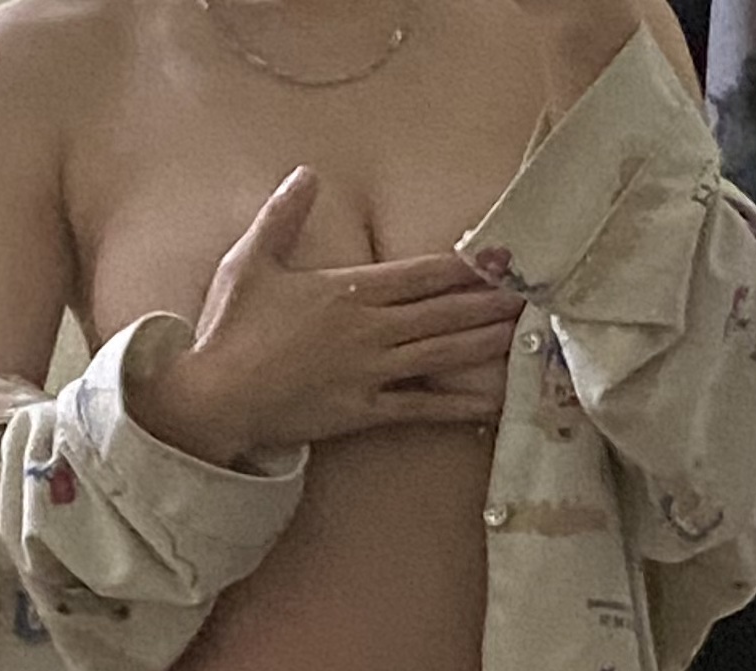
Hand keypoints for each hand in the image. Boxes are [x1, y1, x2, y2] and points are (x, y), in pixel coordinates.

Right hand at [167, 167, 526, 457]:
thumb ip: (283, 215)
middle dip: (493, 301)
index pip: (423, 273)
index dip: (468, 265)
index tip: (503, 255)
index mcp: (350, 290)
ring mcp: (371, 373)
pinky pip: (422, 408)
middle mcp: (371, 329)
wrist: (216, 397)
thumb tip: (306, 173)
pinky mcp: (365, 412)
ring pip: (443, 354)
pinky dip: (460, 405)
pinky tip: (494, 400)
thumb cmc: (231, 330)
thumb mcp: (252, 261)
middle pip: (446, 311)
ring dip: (487, 343)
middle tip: (539, 293)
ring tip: (527, 334)